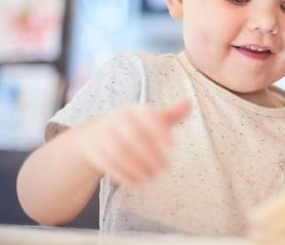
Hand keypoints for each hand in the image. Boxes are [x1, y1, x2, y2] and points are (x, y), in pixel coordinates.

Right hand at [75, 99, 190, 185]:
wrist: (95, 134)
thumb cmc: (132, 126)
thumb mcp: (150, 118)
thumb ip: (171, 113)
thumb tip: (189, 102)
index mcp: (135, 111)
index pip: (147, 116)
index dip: (159, 130)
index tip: (172, 146)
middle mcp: (118, 120)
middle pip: (133, 137)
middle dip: (151, 155)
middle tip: (165, 169)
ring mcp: (103, 135)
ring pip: (119, 152)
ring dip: (137, 167)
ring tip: (152, 177)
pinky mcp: (94, 150)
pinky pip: (108, 163)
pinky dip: (124, 175)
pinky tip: (137, 182)